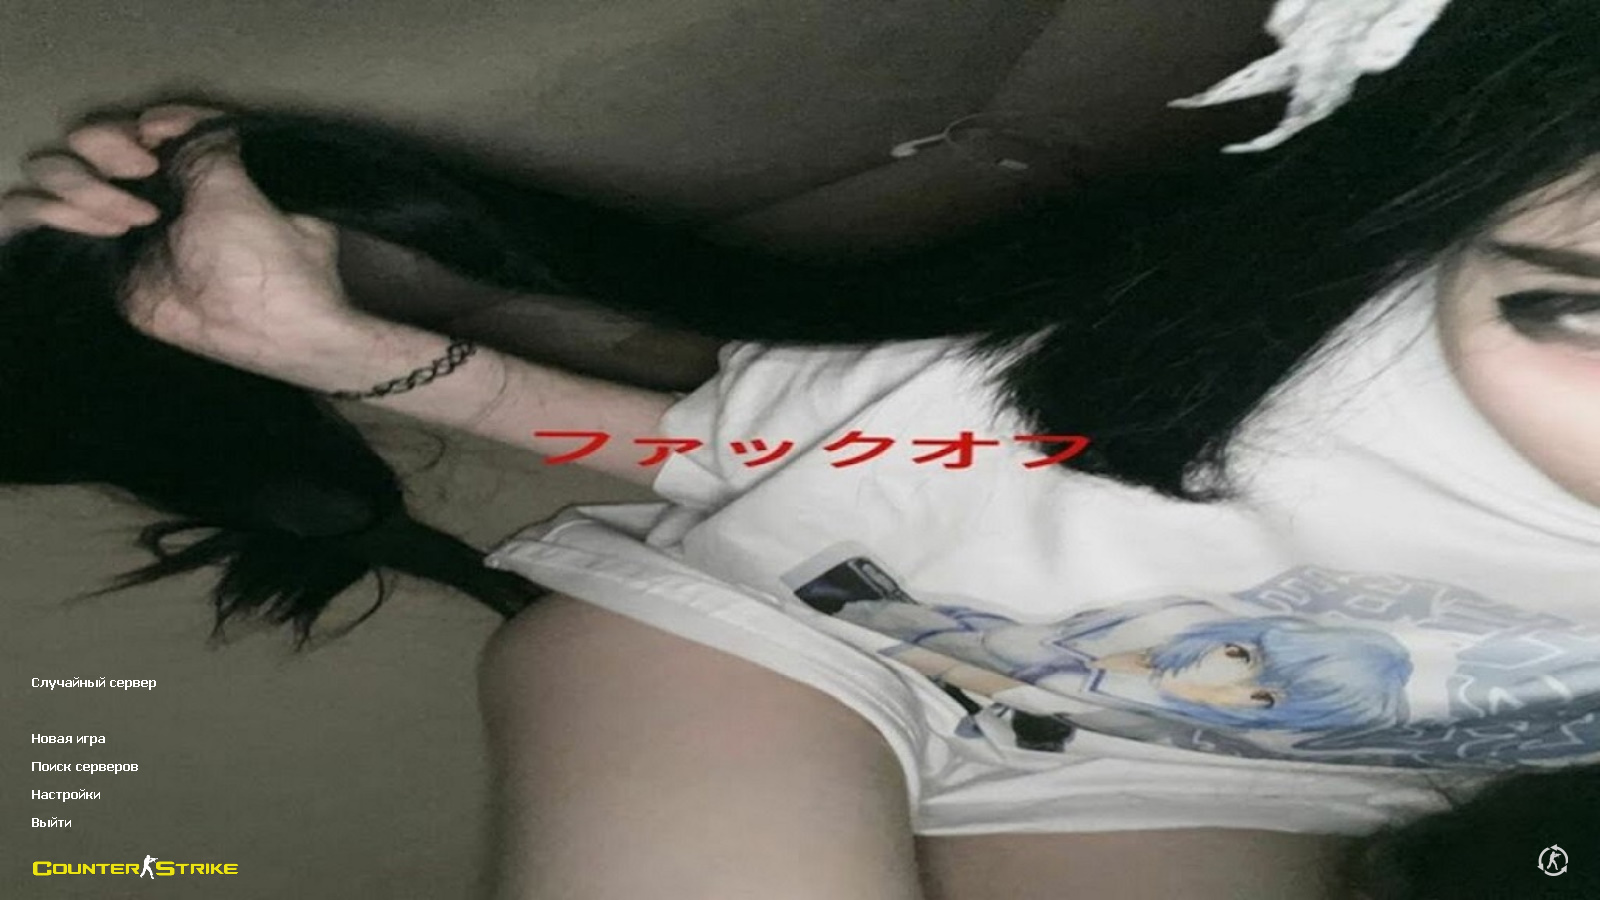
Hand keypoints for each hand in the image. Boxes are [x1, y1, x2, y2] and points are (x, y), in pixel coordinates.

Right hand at [0, 105, 374, 387]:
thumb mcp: (241, 188)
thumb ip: (200, 144)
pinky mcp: (104, 262)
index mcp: (189, 166)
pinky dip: (42, 210)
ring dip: (80, 184)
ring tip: (131, 220)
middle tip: (141, 176)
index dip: (136, 123)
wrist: (272, 328)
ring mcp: (123, 224)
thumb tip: (159, 121)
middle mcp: (152, 190)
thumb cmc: (274, 260)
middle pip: (87, 142)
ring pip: (58, 174)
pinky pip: (45, 220)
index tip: (153, 139)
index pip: (135, 123)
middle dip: (103, 148)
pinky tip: (92, 227)